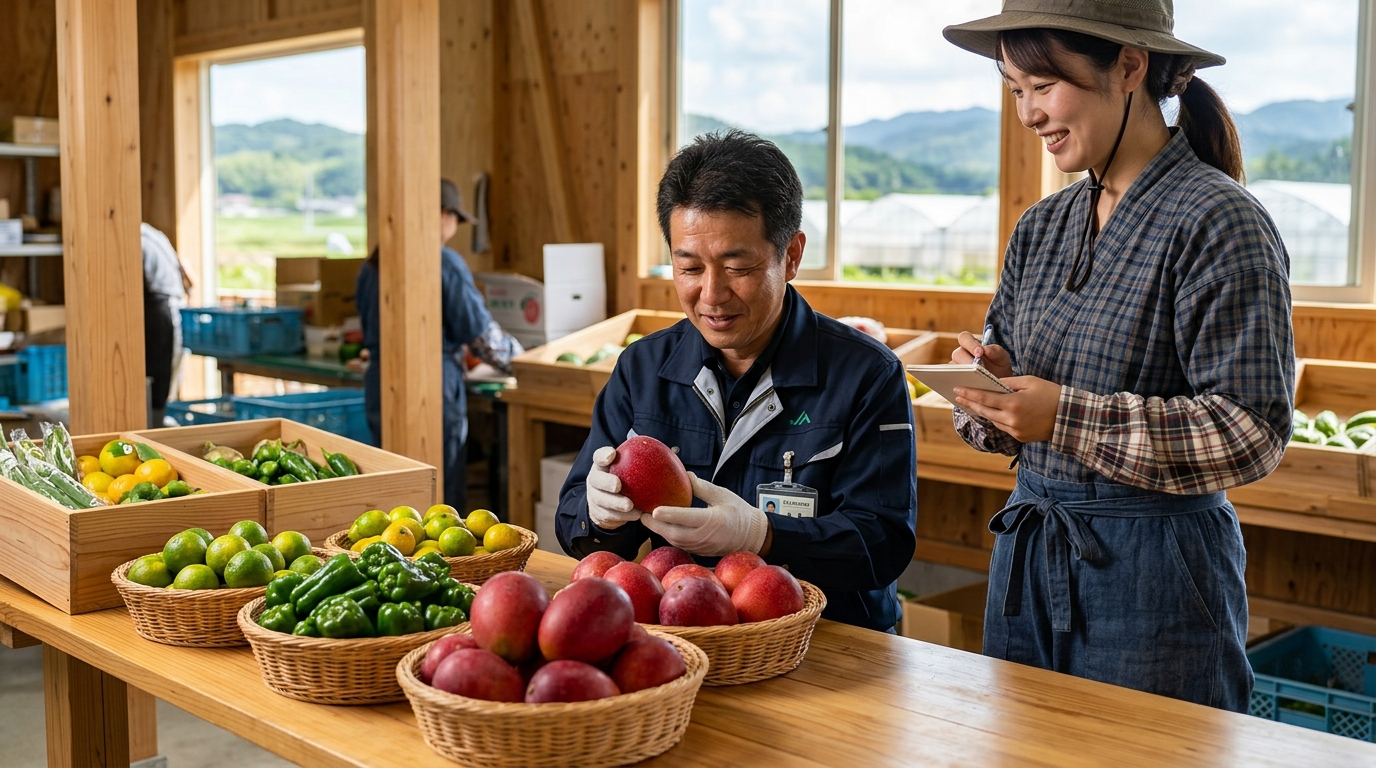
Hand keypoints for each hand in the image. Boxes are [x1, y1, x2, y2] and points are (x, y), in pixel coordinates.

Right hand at [585, 447, 639, 529]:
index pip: (599, 457)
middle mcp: (594, 480)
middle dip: (606, 482)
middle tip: (618, 486)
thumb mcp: (630, 470)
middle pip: (596, 479)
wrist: (610, 505)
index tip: (612, 455)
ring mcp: (594, 497)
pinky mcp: (598, 513)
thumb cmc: (627, 481)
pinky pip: (609, 515)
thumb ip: (641, 462)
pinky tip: (636, 515)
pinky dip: (622, 516)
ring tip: (630, 506)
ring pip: (601, 500)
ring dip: (616, 503)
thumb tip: (669, 452)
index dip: (603, 455)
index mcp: (602, 466)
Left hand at [640, 475, 768, 556]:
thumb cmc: (739, 513)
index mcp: (712, 521)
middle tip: (640, 514)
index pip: (686, 518)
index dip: (669, 515)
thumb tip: (684, 475)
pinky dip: (668, 535)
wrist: (752, 537)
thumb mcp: (723, 495)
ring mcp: (701, 546)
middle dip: (655, 525)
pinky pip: (680, 544)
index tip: (654, 510)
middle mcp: (704, 536)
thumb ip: (702, 487)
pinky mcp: (699, 551)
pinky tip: (659, 527)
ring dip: (659, 531)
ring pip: (675, 540)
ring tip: (645, 519)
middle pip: (674, 533)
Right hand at [952, 331, 1013, 378]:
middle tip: (976, 369)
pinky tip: (969, 390)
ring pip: (952, 368)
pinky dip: (960, 384)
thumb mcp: (1002, 358)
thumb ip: (995, 352)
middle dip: (967, 361)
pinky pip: (953, 381)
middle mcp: (961, 354)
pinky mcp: (955, 380)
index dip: (970, 344)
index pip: (964, 338)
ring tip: (973, 380)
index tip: (979, 353)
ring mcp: (956, 367)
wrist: (1000, 383)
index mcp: (972, 344)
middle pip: (957, 354)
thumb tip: (985, 349)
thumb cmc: (1000, 366)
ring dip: (962, 374)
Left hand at [953, 376, 1060, 442]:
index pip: (985, 398)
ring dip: (982, 411)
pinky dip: (995, 418)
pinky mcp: (1020, 437)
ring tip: (971, 403)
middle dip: (970, 402)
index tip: (957, 389)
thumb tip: (992, 383)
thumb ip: (1008, 383)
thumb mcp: (1030, 382)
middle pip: (984, 411)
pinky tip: (989, 412)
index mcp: (1013, 404)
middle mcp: (1012, 420)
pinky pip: (1002, 427)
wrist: (1070, 417)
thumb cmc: (1052, 394)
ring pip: (992, 420)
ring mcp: (1015, 431)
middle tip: (958, 396)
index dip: (969, 393)